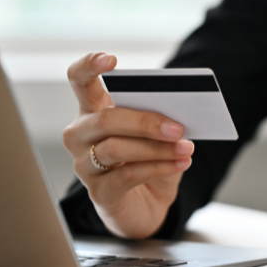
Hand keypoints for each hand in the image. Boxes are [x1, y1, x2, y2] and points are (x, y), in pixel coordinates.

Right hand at [62, 53, 193, 238]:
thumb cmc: (148, 162)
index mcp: (92, 111)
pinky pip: (128, 175)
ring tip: (186, 147)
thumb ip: (160, 120)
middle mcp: (81, 135)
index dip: (89, 67)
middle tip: (178, 126)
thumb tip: (179, 113)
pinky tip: (181, 164)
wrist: (146, 206)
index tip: (111, 59)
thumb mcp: (156, 136)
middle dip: (145, 121)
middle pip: (105, 119)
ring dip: (157, 147)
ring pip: (116, 148)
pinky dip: (159, 167)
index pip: (79, 81)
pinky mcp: (99, 192)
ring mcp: (85, 165)